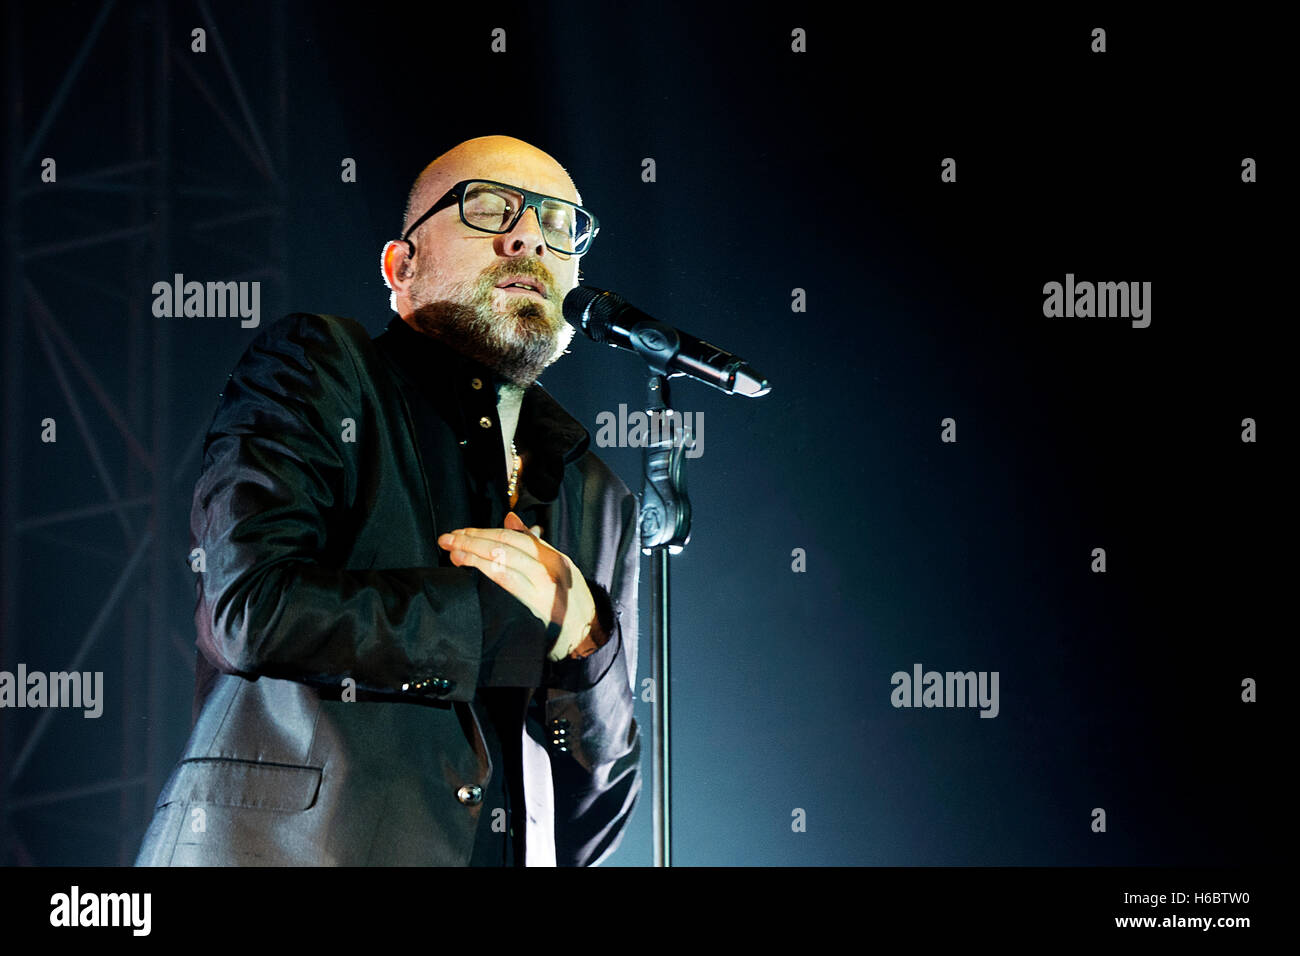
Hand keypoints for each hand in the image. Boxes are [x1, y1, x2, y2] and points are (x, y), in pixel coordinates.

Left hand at [438, 512, 597, 661]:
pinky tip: (470, 568)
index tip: (461, 532)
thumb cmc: (571, 601)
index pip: (513, 537)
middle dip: (472, 539)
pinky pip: (506, 583)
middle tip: (447, 539)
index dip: (484, 532)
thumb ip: (534, 543)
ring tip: (453, 551)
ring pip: (503, 561)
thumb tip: (509, 518)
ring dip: (474, 554)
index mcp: (552, 557)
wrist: (587, 634)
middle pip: (505, 546)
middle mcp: (548, 568)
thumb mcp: (559, 566)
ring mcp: (541, 586)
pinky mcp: (535, 605)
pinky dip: (486, 571)